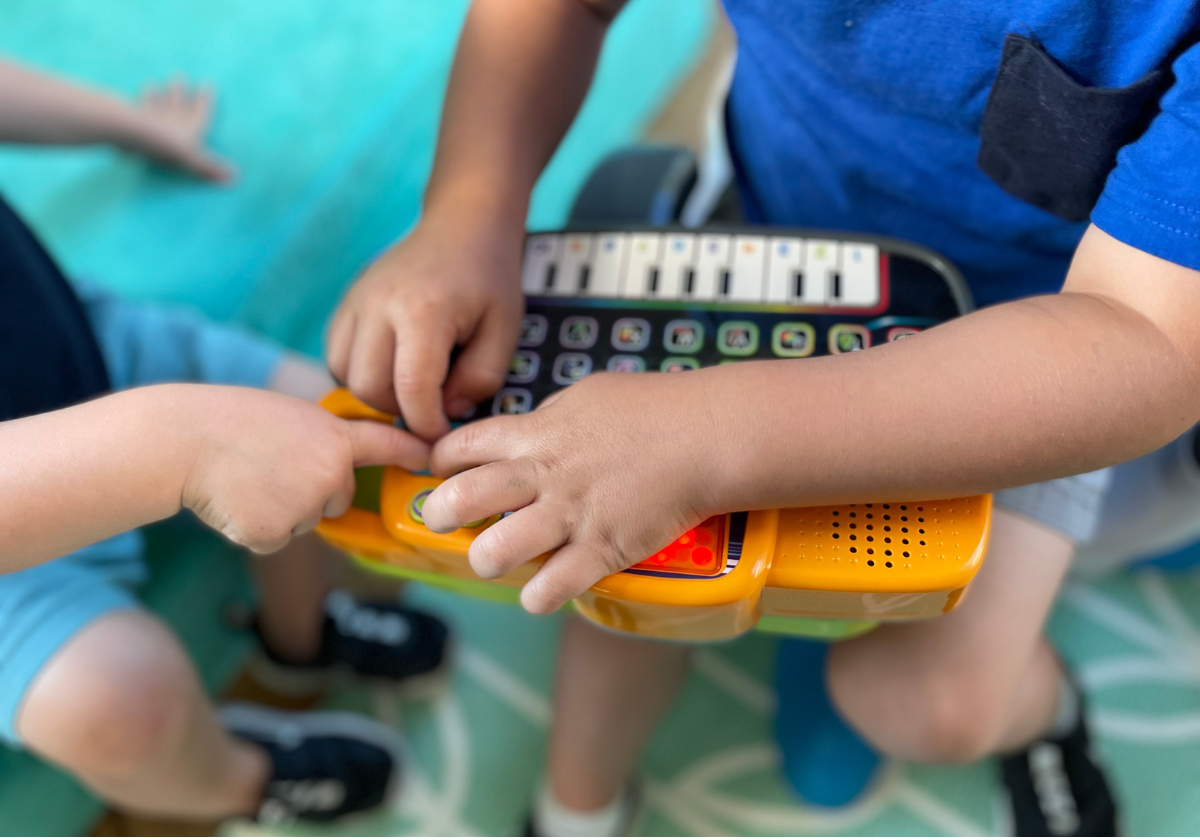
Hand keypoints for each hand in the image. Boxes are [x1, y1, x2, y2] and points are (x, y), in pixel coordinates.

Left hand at [122, 80, 233, 181]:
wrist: (137, 133)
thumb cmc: (169, 147)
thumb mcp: (194, 160)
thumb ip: (211, 168)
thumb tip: (236, 176)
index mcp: (192, 124)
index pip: (201, 109)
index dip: (205, 98)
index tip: (208, 83)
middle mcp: (175, 114)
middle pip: (178, 99)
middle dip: (179, 89)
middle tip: (180, 76)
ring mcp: (154, 113)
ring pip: (157, 99)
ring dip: (158, 92)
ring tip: (155, 84)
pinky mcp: (135, 115)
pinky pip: (138, 105)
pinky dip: (139, 99)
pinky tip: (133, 98)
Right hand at [179, 385, 427, 553]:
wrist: (184, 441)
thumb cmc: (229, 422)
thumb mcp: (291, 416)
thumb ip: (323, 440)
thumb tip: (336, 468)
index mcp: (334, 437)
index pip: (386, 444)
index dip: (413, 451)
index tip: (434, 457)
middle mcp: (331, 472)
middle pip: (336, 499)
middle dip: (308, 491)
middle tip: (266, 466)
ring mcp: (307, 505)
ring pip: (304, 522)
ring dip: (278, 510)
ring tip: (246, 479)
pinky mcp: (278, 533)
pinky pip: (275, 540)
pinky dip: (255, 528)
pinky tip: (236, 501)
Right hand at [327, 212, 524, 440]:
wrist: (462, 225)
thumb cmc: (488, 277)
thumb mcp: (504, 330)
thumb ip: (480, 379)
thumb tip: (445, 411)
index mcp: (423, 310)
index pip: (411, 389)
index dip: (426, 425)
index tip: (444, 435)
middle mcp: (379, 304)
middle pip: (369, 387)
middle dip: (400, 410)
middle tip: (431, 407)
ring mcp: (356, 301)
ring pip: (345, 375)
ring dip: (377, 394)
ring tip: (413, 384)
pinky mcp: (345, 303)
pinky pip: (337, 356)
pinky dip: (360, 373)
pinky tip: (393, 367)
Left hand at [421, 371, 724, 612]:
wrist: (707, 435)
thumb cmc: (654, 409)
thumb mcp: (588, 397)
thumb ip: (550, 419)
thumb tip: (532, 428)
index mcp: (536, 433)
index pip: (461, 445)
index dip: (441, 462)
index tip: (443, 473)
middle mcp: (544, 475)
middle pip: (462, 497)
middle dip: (439, 513)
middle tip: (443, 521)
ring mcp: (571, 514)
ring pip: (497, 550)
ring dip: (485, 560)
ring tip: (492, 559)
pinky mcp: (602, 549)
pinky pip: (552, 586)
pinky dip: (538, 596)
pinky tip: (539, 593)